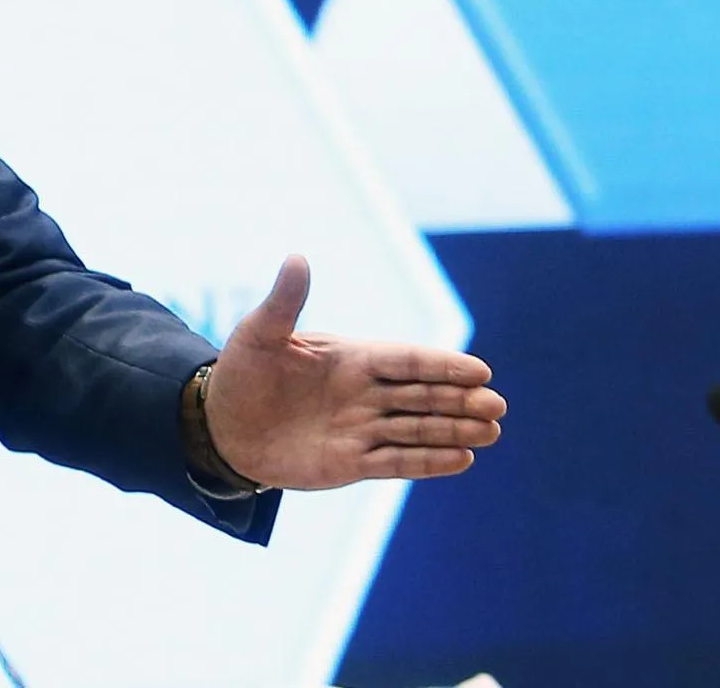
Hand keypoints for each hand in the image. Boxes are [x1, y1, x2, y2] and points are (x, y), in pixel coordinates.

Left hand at [205, 255, 504, 489]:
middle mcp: (363, 392)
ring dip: (455, 429)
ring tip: (492, 431)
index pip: (406, 360)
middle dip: (460, 399)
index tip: (479, 370)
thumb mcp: (259, 334)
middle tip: (497, 404)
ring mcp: (361, 428)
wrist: (222, 426)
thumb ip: (285, 302)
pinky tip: (463, 459)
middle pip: (423, 395)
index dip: (442, 365)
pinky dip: (430, 461)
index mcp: (350, 357)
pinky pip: (398, 461)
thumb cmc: (241, 373)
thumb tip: (298, 257)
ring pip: (418, 428)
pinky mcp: (352, 462)